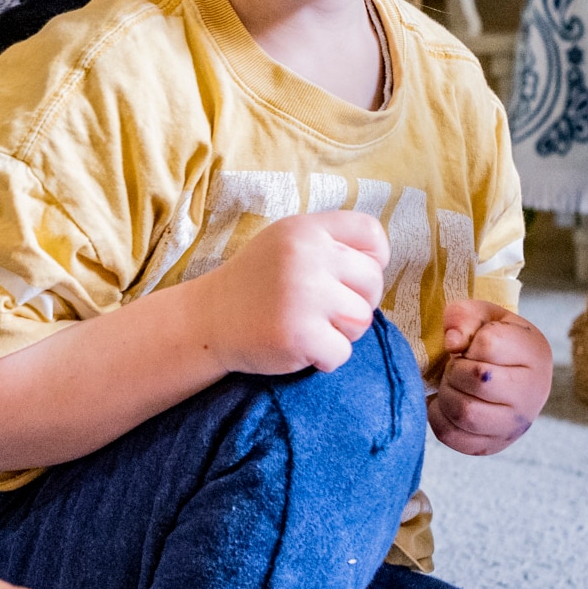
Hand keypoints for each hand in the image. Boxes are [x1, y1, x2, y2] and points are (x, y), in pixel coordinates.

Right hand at [187, 209, 386, 376]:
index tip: (351, 278)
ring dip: (341, 332)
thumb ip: (330, 244)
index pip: (371, 234)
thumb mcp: (288, 243)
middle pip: (372, 282)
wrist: (208, 320)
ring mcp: (304, 295)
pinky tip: (301, 347)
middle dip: (357, 302)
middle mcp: (307, 256)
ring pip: (361, 320)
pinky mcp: (300, 334)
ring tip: (310, 327)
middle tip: (325, 311)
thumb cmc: (257, 284)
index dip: (373, 260)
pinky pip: (342, 353)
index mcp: (307, 229)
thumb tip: (378, 264)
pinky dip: (325, 359)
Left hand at [429, 297, 549, 455]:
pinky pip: (453, 436)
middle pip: (477, 380)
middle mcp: (532, 393)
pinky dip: (437, 416)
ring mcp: (515, 425)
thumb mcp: (482, 317)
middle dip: (454, 369)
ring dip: (446, 394)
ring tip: (452, 385)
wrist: (509, 374)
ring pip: (465, 413)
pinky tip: (445, 402)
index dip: (468, 342)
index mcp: (534, 354)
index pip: (488, 344)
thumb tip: (453, 343)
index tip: (471, 346)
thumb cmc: (493, 340)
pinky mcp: (493, 445)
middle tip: (456, 366)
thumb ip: (464, 316)